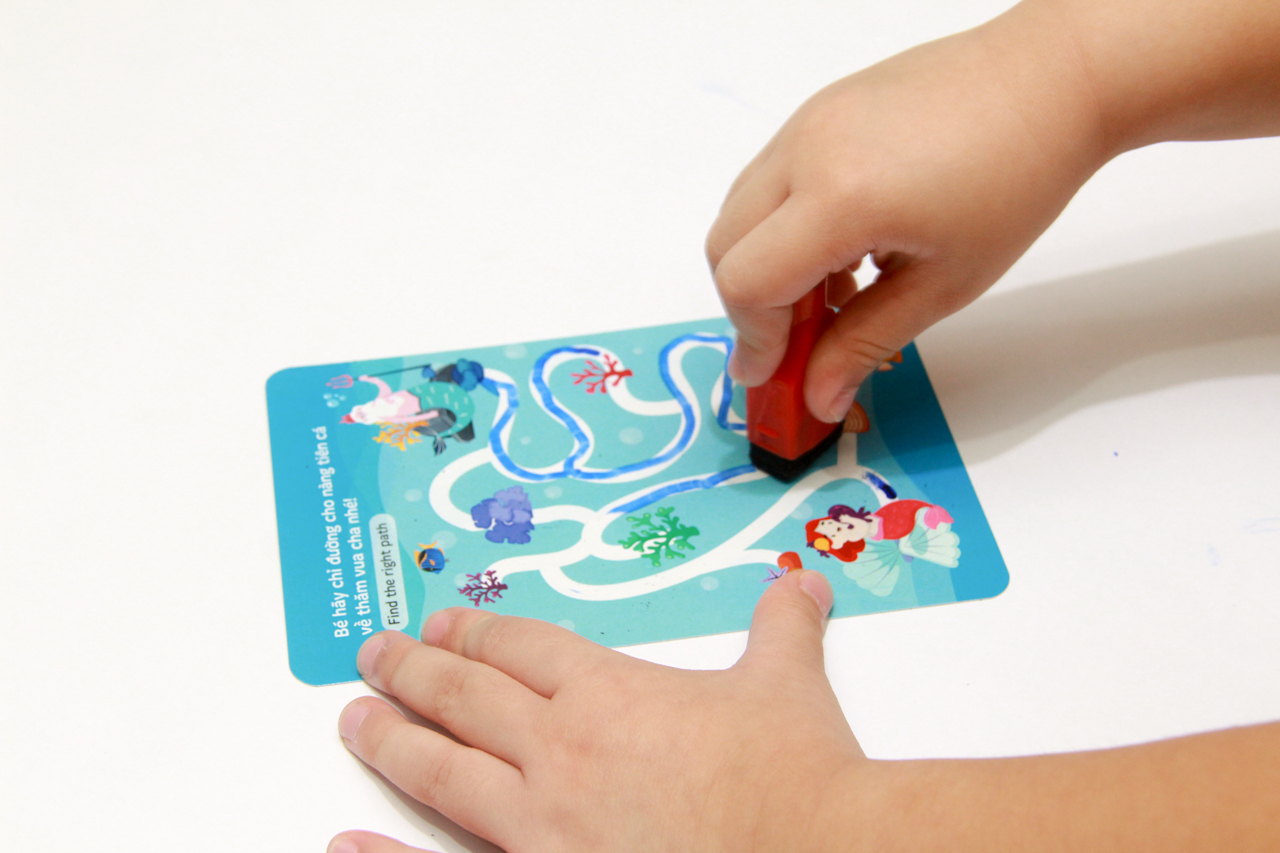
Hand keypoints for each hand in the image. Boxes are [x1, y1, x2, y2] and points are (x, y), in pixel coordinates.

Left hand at [328, 570, 870, 852]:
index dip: (477, 631)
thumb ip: (782, 630)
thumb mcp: (788, 686)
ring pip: (442, 770)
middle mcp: (561, 750)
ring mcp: (543, 822)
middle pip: (465, 697)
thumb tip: (802, 588)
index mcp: (609, 694)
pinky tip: (347, 845)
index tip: (445, 623)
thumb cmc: (795, 778)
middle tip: (375, 654)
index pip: (521, 647)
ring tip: (353, 719)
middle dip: (413, 670)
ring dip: (391, 739)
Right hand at [705, 4, 1106, 421]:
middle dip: (751, 306)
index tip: (773, 377)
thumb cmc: (1018, 177)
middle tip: (800, 343)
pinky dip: (782, 225)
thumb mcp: (944, 283)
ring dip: (766, 264)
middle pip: (725, 247)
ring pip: (740, 211)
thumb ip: (865, 343)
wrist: (1051, 80)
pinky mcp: (818, 110)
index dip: (753, 340)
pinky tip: (842, 248)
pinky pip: (769, 178)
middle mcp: (808, 150)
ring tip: (833, 294)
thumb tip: (818, 396)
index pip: (748, 283)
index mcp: (842, 197)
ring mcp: (807, 122)